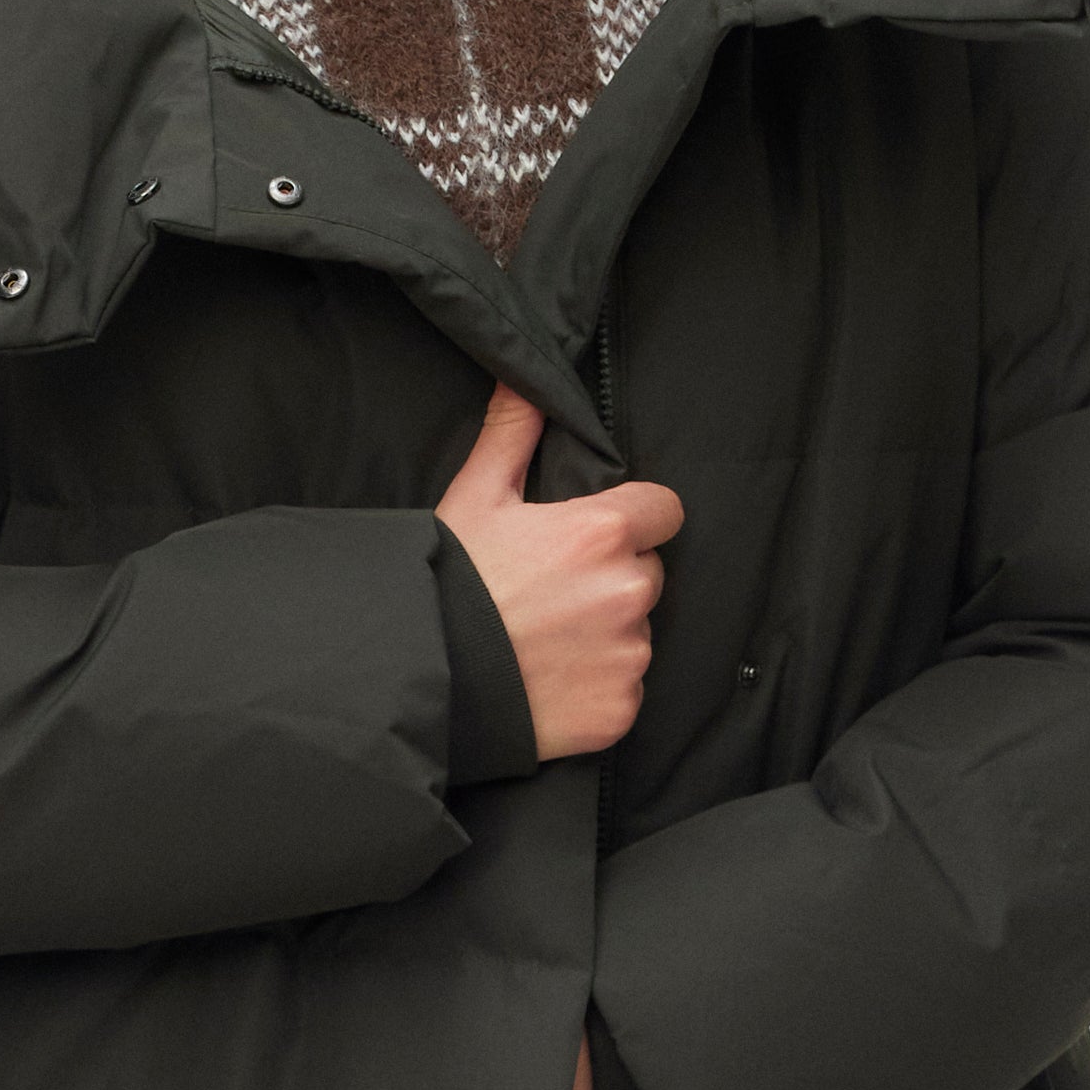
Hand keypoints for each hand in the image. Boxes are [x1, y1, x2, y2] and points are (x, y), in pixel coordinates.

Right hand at [437, 389, 681, 763]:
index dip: (633, 520)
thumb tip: (524, 381)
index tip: (596, 538)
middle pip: (647, 573)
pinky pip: (625, 689)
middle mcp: (628, 591)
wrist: (426, 681)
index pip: (664, 510)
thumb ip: (513, 436)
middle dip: (612, 580)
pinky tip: (550, 682)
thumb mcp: (475, 499)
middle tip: (552, 595)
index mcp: (602, 532)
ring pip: (636, 633)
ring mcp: (629, 654)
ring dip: (605, 635)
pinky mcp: (622, 708)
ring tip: (544, 642)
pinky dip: (596, 688)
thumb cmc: (450, 585)